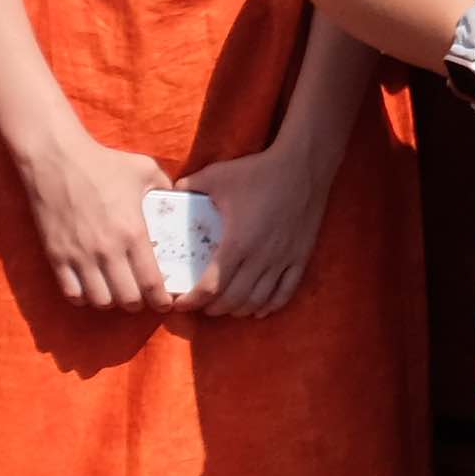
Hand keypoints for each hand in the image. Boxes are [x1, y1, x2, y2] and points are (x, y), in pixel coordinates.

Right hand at [19, 129, 175, 311]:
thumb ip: (166, 188)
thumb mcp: (145, 170)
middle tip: (141, 298)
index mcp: (133, 232)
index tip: (165, 304)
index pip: (151, 282)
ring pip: (99, 301)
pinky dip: (83, 298)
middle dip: (138, 304)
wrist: (56, 159)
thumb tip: (178, 200)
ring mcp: (79, 256)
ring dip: (111, 302)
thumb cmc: (103, 163)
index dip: (161, 300)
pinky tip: (90, 289)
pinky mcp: (56, 256)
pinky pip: (71, 292)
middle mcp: (107, 250)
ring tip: (116, 293)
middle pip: (127, 299)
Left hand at [180, 135, 340, 319]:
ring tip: (225, 307)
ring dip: (238, 310)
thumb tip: (171, 191)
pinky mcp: (300, 257)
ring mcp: (283, 260)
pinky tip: (258, 309)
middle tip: (200, 305)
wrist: (303, 166)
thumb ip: (190, 185)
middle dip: (212, 308)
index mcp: (237, 243)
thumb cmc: (259, 172)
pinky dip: (270, 306)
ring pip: (258, 301)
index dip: (193, 301)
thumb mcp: (217, 175)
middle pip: (233, 300)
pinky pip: (285, 292)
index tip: (180, 303)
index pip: (211, 287)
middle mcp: (260, 258)